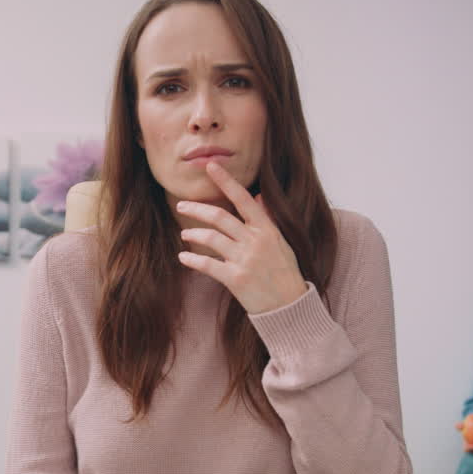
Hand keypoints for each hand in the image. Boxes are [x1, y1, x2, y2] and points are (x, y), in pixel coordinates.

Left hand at [175, 162, 307, 313]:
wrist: (290, 306)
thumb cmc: (285, 273)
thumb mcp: (281, 242)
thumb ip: (267, 219)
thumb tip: (258, 196)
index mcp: (267, 229)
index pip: (243, 199)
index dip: (225, 181)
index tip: (210, 166)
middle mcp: (255, 241)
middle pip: (220, 217)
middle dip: (197, 208)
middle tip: (182, 205)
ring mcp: (245, 260)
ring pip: (211, 238)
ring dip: (193, 234)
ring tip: (185, 234)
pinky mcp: (236, 279)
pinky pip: (208, 265)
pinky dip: (193, 259)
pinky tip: (183, 257)